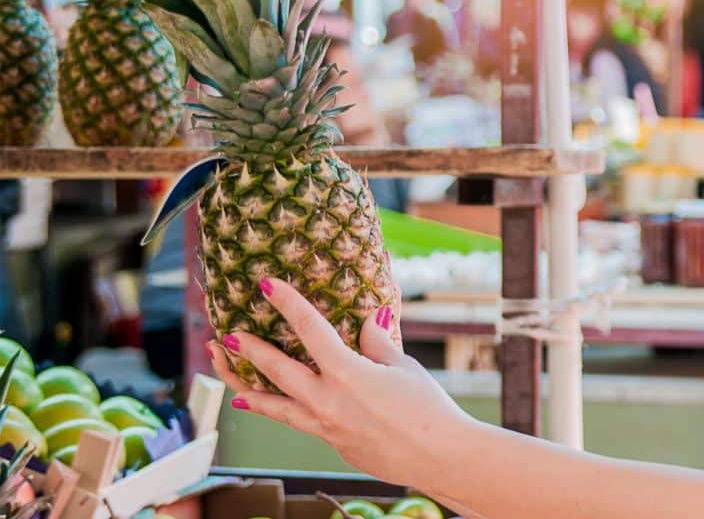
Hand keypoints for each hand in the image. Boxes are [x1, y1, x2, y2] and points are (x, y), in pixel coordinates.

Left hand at [208, 277, 472, 487]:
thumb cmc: (428, 408)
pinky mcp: (333, 443)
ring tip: (226, 377)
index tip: (267, 286)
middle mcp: (328, 401)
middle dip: (249, 351)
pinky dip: (275, 410)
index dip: (287, 303)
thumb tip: (368, 320)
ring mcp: (326, 426)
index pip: (309, 330)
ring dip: (248, 388)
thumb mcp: (403, 366)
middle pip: (277, 372)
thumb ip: (377, 343)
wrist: (438, 456)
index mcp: (347, 373)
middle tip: (227, 336)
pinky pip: (296, 422)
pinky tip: (265, 404)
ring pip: (275, 406)